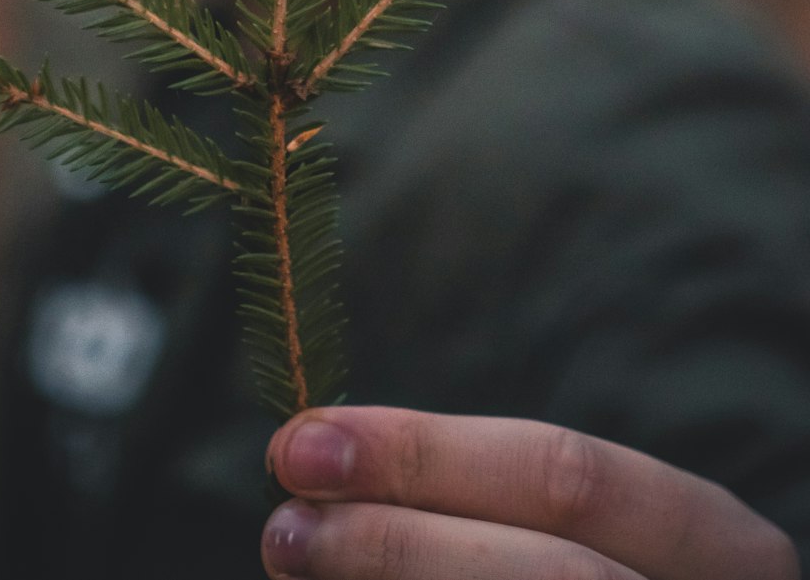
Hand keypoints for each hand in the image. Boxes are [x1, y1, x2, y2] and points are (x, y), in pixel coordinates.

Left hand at [262, 408, 797, 579]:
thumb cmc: (580, 571)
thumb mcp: (583, 540)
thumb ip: (483, 509)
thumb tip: (329, 468)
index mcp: (722, 551)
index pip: (570, 477)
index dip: (426, 453)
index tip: (304, 440)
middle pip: (550, 577)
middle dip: (400, 543)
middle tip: (284, 524)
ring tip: (296, 562)